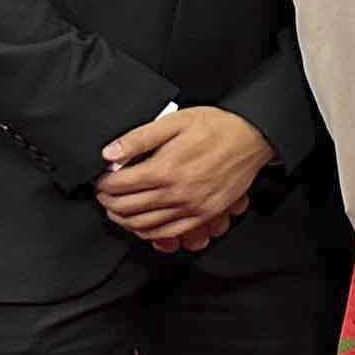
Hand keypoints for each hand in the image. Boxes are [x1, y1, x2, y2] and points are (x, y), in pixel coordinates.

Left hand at [96, 106, 269, 252]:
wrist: (253, 138)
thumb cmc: (216, 127)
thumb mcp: (175, 121)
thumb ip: (139, 138)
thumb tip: (109, 153)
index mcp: (165, 169)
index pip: (117, 186)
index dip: (102, 184)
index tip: (101, 180)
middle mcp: (176, 192)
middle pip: (125, 208)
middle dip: (107, 202)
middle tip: (105, 194)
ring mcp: (190, 207)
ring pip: (142, 225)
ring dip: (123, 219)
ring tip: (118, 208)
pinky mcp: (203, 215)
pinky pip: (167, 233)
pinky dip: (147, 232)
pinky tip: (142, 223)